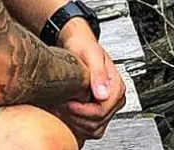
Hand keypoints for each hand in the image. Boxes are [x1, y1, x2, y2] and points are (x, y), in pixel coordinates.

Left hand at [50, 22, 125, 141]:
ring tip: (58, 109)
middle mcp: (114, 99)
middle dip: (74, 117)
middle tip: (57, 106)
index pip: (101, 111)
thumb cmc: (83, 45)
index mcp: (116, 86)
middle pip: (96, 123)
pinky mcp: (97, 113)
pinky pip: (88, 129)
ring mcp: (106, 108)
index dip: (81, 110)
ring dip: (73, 123)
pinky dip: (74, 125)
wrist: (78, 44)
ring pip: (92, 130)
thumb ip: (97, 73)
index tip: (66, 103)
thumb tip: (103, 95)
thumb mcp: (90, 53)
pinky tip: (62, 112)